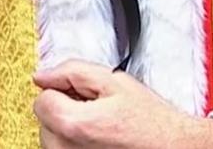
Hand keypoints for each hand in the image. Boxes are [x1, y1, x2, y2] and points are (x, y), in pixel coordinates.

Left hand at [33, 60, 212, 148]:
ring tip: (100, 124)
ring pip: (52, 138)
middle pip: (45, 120)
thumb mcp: (114, 81)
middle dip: (65, 109)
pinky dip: (75, 143)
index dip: (62, 90)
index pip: (42, 99)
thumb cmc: (150, 121)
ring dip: (69, 127)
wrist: (171, 147)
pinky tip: (97, 138)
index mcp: (74, 124)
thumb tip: (43, 76)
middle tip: (97, 108)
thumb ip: (72, 72)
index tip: (82, 94)